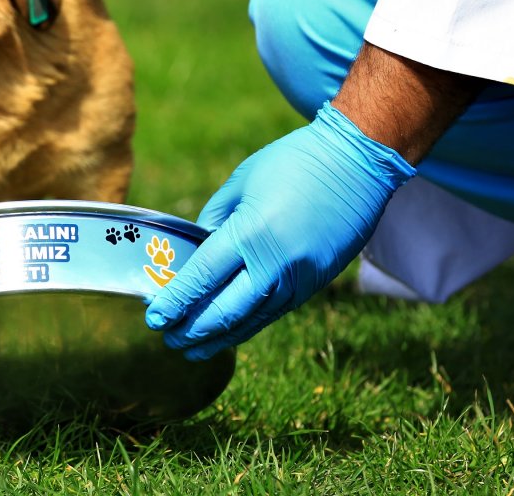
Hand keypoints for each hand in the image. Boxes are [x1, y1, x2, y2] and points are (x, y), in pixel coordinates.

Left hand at [145, 104, 415, 359]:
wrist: (358, 163)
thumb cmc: (293, 163)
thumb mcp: (242, 182)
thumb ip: (215, 220)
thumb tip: (197, 252)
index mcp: (250, 233)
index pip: (202, 279)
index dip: (176, 302)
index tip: (155, 318)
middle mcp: (274, 264)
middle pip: (225, 311)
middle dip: (192, 330)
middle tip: (168, 340)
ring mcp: (299, 278)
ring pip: (252, 320)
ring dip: (220, 338)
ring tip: (193, 349)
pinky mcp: (316, 283)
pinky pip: (275, 312)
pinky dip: (249, 326)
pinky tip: (231, 334)